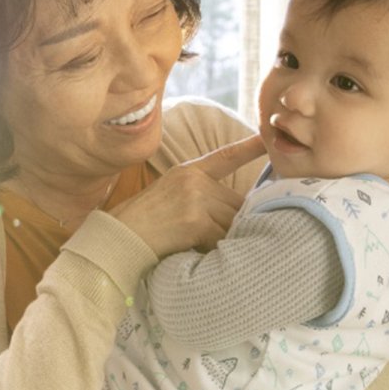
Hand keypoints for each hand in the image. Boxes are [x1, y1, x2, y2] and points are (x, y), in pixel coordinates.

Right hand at [110, 134, 265, 257]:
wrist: (121, 237)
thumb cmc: (143, 222)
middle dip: (234, 222)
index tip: (267, 138)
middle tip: (217, 238)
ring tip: (204, 246)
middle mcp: (194, 181)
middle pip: (236, 202)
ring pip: (232, 221)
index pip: (225, 156)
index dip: (249, 147)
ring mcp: (195, 200)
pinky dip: (217, 249)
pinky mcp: (195, 221)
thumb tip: (234, 209)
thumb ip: (199, 194)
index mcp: (188, 171)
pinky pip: (222, 237)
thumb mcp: (169, 194)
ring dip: (226, 238)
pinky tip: (202, 251)